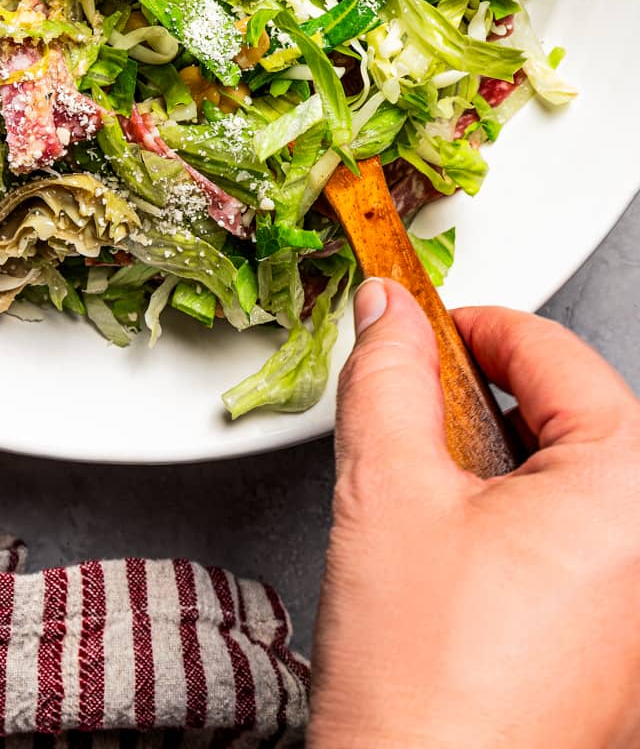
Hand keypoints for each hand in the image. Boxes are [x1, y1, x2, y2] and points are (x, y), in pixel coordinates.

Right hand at [309, 279, 639, 748]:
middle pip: (573, 417)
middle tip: (411, 416)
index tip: (417, 328)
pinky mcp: (625, 662)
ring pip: (577, 486)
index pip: (554, 354)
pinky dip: (523, 531)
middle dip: (483, 402)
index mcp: (631, 490)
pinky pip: (584, 553)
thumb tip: (389, 313)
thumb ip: (388, 375)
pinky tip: (455, 565)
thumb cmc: (426, 689)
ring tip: (426, 501)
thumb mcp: (387, 489)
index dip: (469, 328)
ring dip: (500, 468)